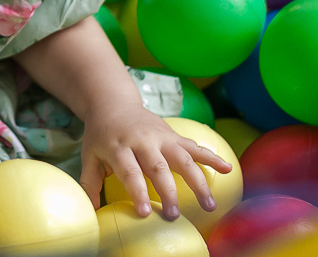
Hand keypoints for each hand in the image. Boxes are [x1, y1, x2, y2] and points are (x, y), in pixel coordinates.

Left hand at [78, 102, 232, 221]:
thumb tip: (91, 211)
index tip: (146, 213)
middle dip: (168, 192)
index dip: (137, 191)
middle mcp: (142, 141)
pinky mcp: (173, 135)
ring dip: (197, 181)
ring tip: (209, 205)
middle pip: (158, 167)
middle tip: (174, 215)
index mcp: (118, 147)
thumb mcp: (89, 155)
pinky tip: (228, 168)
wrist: (113, 103)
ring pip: (182, 158)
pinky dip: (212, 156)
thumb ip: (90, 182)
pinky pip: (195, 146)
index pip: (129, 171)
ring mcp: (161, 137)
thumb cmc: (101, 135)